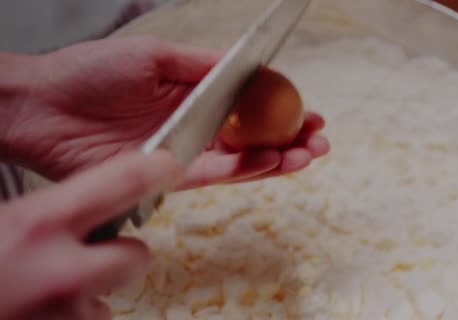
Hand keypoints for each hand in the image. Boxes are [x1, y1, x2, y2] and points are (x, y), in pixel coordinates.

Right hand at [0, 151, 182, 319]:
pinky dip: (74, 317)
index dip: (157, 170)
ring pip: (112, 297)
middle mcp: (62, 274)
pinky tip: (43, 309)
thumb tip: (81, 202)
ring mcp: (68, 315)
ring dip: (92, 291)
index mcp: (38, 224)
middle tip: (93, 254)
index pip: (127, 181)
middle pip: (138, 256)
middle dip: (125, 254)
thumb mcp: (6, 221)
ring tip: (49, 287)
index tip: (169, 166)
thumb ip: (45, 212)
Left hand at [5, 37, 328, 186]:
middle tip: (319, 141)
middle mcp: (195, 129)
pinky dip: (244, 169)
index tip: (310, 112)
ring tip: (307, 153)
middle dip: (290, 141)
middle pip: (252, 140)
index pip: (249, 109)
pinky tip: (272, 161)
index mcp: (194, 98)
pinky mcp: (168, 175)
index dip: (282, 113)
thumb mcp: (154, 56)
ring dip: (277, 159)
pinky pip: (214, 175)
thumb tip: (246, 66)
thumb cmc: (90, 72)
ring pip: (240, 162)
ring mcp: (184, 154)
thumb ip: (201, 65)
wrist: (43, 106)